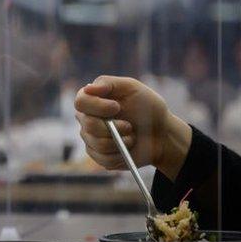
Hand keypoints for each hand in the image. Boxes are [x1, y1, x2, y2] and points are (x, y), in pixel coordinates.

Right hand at [73, 75, 191, 179]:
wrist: (161, 134)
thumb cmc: (147, 108)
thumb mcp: (132, 88)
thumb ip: (109, 83)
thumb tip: (88, 88)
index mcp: (92, 100)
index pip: (80, 102)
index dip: (97, 106)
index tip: (117, 107)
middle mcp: (87, 119)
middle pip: (88, 124)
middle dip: (114, 127)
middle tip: (129, 126)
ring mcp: (91, 139)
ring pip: (97, 143)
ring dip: (120, 141)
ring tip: (131, 137)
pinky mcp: (98, 156)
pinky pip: (103, 159)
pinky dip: (121, 154)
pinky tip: (128, 148)